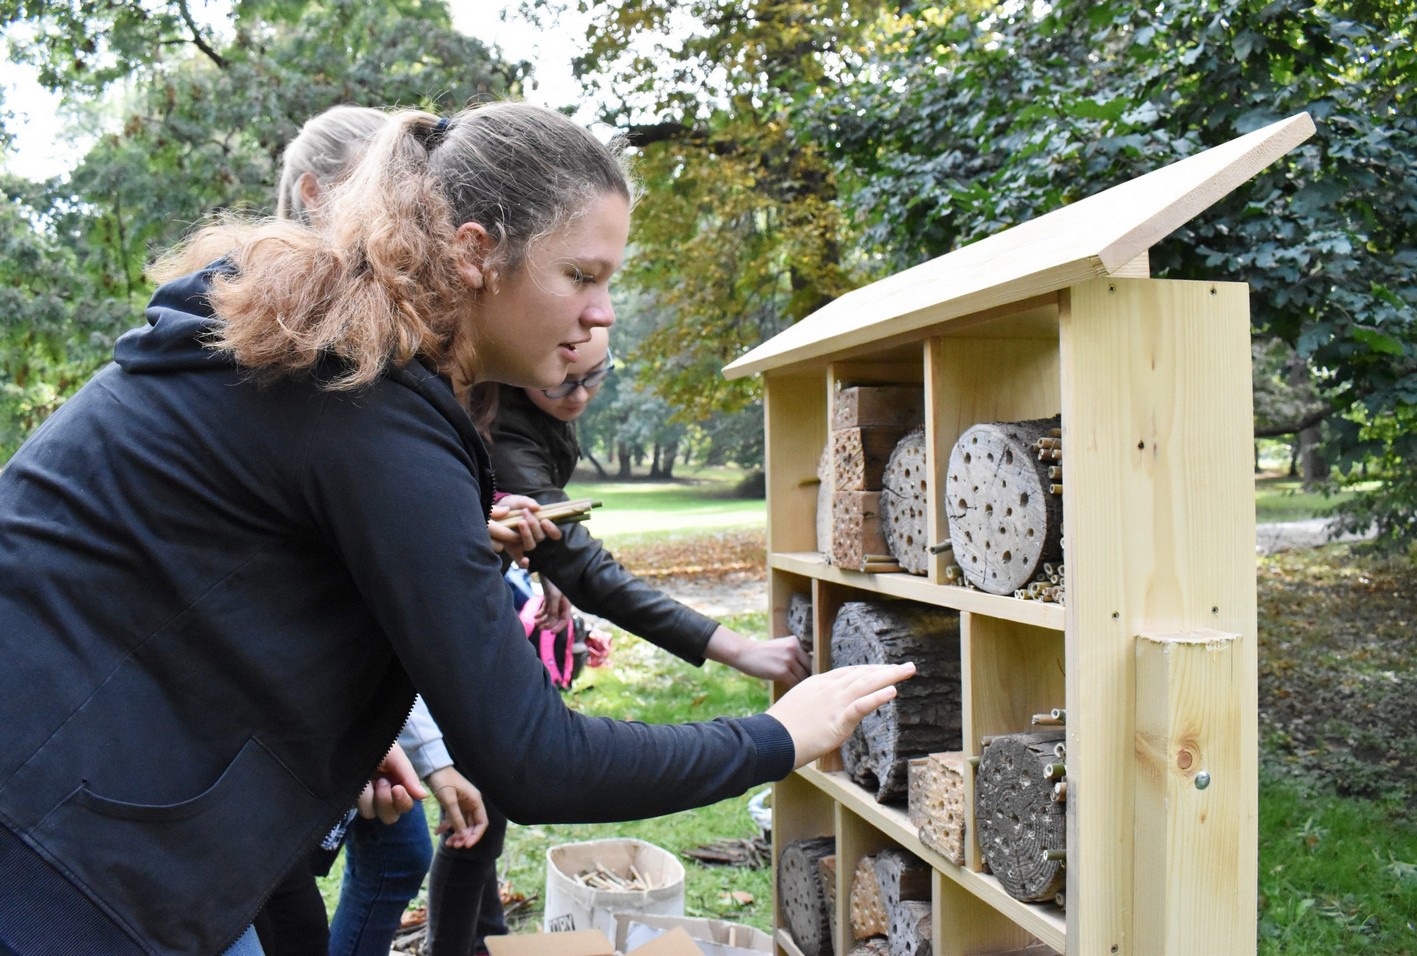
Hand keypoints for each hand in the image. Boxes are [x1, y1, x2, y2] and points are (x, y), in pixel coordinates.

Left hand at [356, 742, 427, 823]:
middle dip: (386, 803)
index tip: (397, 789)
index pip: (405, 805)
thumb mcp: (395, 756)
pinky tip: (359, 780)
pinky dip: (359, 794)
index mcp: (398, 785)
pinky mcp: (351, 799)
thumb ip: (409, 776)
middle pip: (390, 817)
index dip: (403, 801)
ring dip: (370, 796)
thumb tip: (424, 796)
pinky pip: (356, 806)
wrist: (352, 738)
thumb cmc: (377, 744)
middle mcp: (383, 795)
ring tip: (368, 778)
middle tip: (381, 782)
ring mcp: (366, 797)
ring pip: (371, 813)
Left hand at [426, 766, 488, 848]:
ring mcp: (462, 804)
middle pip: (472, 826)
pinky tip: (437, 832)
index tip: (466, 845)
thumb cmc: (443, 781)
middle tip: (454, 846)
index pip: (482, 823)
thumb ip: (457, 819)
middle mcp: (471, 803)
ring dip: (457, 834)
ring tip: (448, 843)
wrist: (432, 768)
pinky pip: (453, 819)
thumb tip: (463, 837)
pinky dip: (447, 826)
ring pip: (463, 824)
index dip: (476, 835)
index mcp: (475, 800)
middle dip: (465, 837)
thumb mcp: (449, 801)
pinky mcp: (453, 803)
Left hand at [488, 494, 559, 565]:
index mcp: (542, 527)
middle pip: (540, 537)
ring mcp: (524, 545)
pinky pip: (520, 561)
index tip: (544, 521)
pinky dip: (524, 563)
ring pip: (531, 546)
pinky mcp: (514, 552)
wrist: (497, 511)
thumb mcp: (520, 501)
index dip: (552, 530)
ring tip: (520, 522)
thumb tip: (537, 508)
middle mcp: (535, 538)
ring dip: (528, 535)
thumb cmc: (513, 506)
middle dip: (534, 525)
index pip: (554, 534)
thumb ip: (528, 502)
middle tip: (525, 512)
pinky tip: (525, 560)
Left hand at [534, 579, 572, 631]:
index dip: (559, 627)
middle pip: (556, 619)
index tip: (551, 633)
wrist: (546, 567)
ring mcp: (555, 600)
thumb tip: (553, 622)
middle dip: (548, 625)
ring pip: (550, 614)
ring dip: (543, 620)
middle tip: (539, 628)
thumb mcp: (553, 596)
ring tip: (535, 623)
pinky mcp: (549, 596)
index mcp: (566, 603)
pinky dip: (540, 613)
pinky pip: (546, 608)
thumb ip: (554, 610)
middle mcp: (561, 603)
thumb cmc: (552, 581)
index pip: (565, 620)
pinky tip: (535, 616)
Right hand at [704, 626, 811, 686]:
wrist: (745, 653)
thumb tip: (808, 668)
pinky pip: (795, 683)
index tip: (806, 676)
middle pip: (809, 668)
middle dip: (806, 677)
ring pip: (803, 677)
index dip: (808, 668)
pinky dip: (793, 688)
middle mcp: (794, 649)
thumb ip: (793, 653)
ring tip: (796, 690)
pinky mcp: (783, 672)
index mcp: (795, 641)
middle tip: (802, 685)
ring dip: (800, 684)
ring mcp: (789, 660)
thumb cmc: (762, 653)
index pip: (809, 658)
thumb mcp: (780, 647)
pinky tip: (789, 690)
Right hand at [766, 662, 915, 769]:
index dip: (870, 670)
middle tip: (907, 666)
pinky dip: (878, 698)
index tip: (885, 669)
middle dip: (886, 670)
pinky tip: (893, 692)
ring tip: (908, 671)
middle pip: (862, 674)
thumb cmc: (779, 729)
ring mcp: (833, 703)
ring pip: (866, 685)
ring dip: (890, 676)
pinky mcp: (837, 721)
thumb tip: (821, 711)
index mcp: (818, 683)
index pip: (849, 672)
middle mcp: (828, 689)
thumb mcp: (797, 707)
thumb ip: (814, 704)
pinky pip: (861, 706)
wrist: (769, 739)